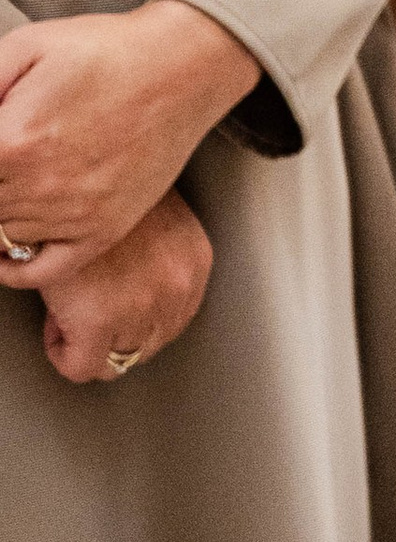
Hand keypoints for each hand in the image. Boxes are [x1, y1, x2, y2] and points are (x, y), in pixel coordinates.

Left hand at [0, 0, 259, 266]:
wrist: (183, 65)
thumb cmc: (102, 49)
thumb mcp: (25, 46)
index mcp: (12, 140)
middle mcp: (41, 186)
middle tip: (2, 163)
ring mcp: (75, 214)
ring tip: (11, 179)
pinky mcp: (104, 229)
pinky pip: (42, 269)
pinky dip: (12, 268)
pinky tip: (2, 248)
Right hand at [10, 189, 213, 385]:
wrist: (73, 175)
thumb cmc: (107, 190)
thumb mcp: (154, 217)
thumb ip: (158, 256)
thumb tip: (137, 282)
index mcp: (194, 262)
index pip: (173, 321)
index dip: (134, 317)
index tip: (111, 302)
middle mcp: (177, 288)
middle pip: (147, 344)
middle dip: (114, 334)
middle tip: (87, 308)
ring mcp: (142, 306)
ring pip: (116, 360)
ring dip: (90, 342)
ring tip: (71, 310)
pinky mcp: (99, 319)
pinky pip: (80, 366)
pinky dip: (63, 353)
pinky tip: (54, 326)